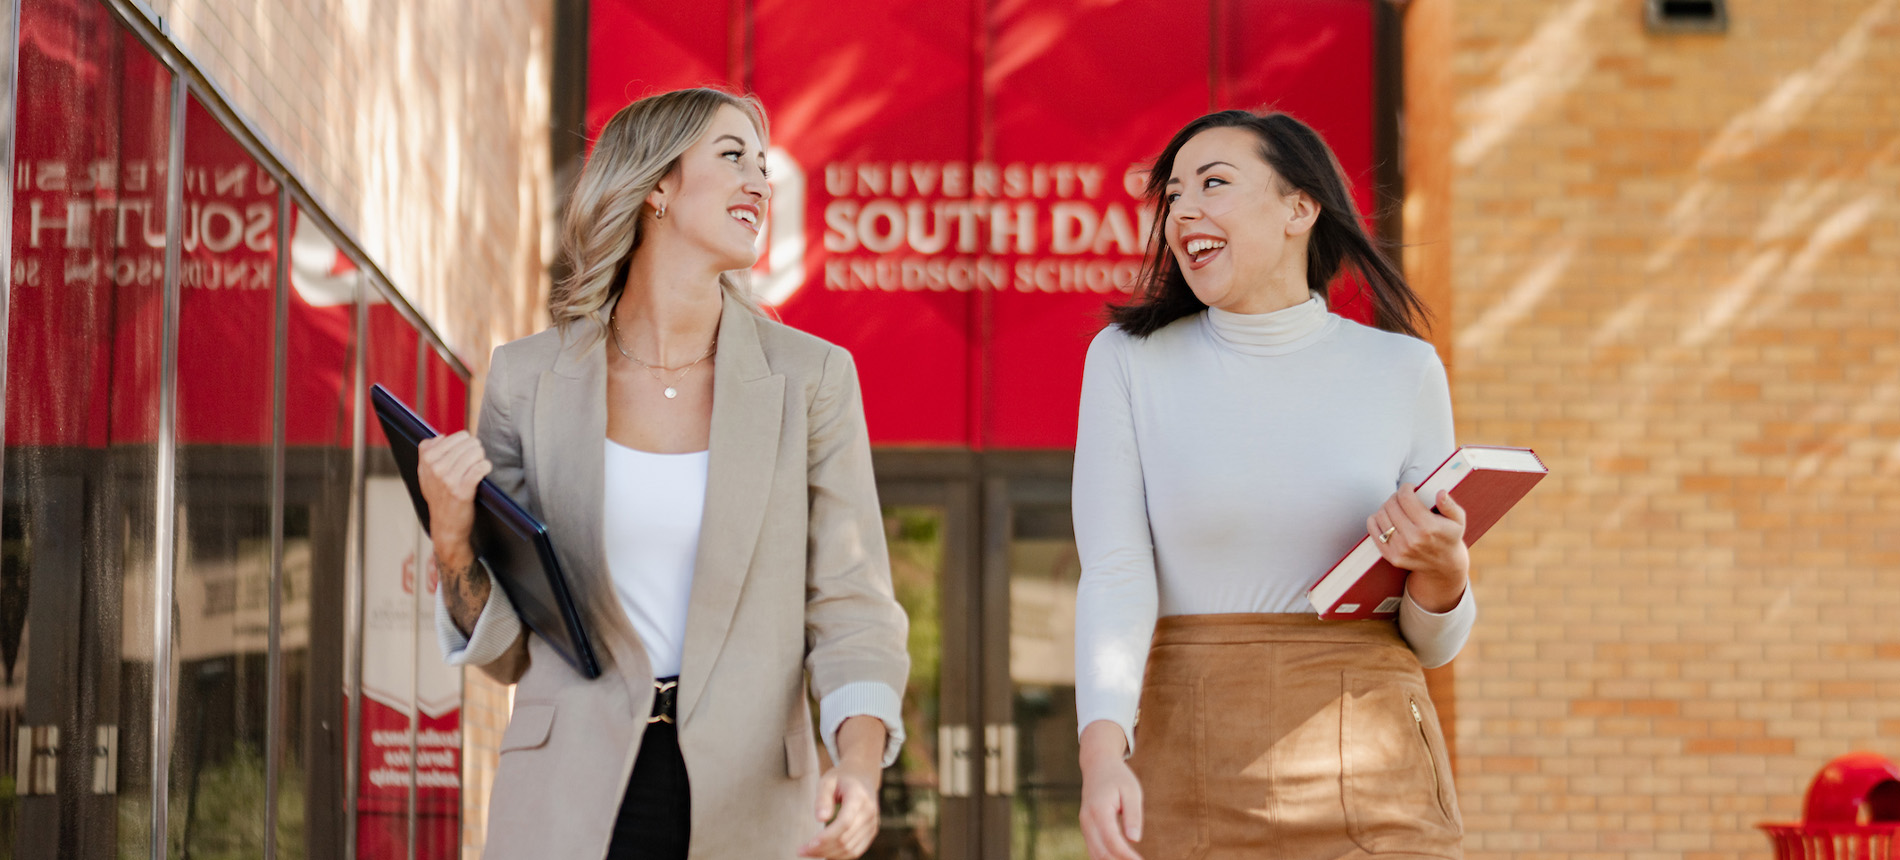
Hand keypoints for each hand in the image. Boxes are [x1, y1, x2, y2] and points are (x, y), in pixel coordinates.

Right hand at [417, 431, 491, 630]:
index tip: (464, 453)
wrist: (446, 528)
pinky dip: (486, 467)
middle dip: (475, 449)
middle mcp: (434, 468)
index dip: (464, 442)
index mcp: (425, 460)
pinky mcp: (461, 491)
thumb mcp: (426, 476)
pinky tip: (485, 471)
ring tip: (479, 467)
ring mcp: (447, 479)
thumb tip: (440, 436)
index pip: (452, 437)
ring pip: (475, 452)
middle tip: (475, 461)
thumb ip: (428, 453)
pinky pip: (480, 467)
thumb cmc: (440, 500)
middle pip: (466, 442)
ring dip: (481, 458)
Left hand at [798, 760, 879, 858]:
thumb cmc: (841, 778)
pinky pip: (855, 851)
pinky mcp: (871, 832)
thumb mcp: (827, 781)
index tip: (809, 844)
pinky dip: (839, 855)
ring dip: (828, 854)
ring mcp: (872, 824)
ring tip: (809, 852)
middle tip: (801, 851)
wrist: (863, 776)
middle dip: (822, 848)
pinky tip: (824, 852)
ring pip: (850, 849)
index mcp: (859, 797)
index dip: (827, 837)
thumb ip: (822, 798)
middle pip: (846, 839)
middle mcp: (869, 813)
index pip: (844, 823)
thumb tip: (820, 819)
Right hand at [1079, 721, 1143, 859]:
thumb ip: (1133, 815)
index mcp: (1099, 810)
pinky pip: (1094, 850)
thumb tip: (1134, 839)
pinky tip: (1122, 859)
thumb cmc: (1118, 777)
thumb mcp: (1131, 791)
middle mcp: (1087, 820)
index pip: (1112, 841)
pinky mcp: (1087, 829)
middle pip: (1101, 853)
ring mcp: (1084, 826)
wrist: (1097, 766)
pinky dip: (1106, 858)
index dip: (1127, 856)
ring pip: (1095, 855)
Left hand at [1368, 484, 1468, 611]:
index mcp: (1429, 527)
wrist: (1444, 567)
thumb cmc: (1450, 537)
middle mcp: (1413, 539)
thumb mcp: (1458, 520)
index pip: (1405, 498)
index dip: (1406, 488)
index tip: (1410, 488)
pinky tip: (1386, 517)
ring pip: (1381, 515)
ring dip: (1386, 507)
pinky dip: (1375, 520)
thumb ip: (1450, 505)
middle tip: (1403, 497)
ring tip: (1396, 507)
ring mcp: (1400, 549)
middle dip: (1396, 496)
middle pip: (1391, 505)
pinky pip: (1373, 530)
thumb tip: (1440, 493)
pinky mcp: (1391, 556)